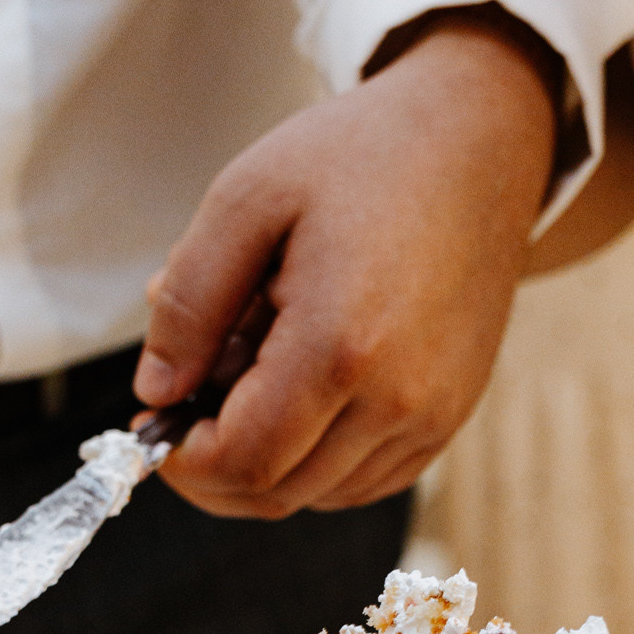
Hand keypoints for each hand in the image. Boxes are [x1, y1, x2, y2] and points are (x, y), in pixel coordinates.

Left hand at [132, 15, 557, 518]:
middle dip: (213, 465)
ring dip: (265, 461)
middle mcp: (399, 398)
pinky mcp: (452, 416)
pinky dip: (315, 460)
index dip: (181, 460)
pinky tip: (299, 394)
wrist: (480, 139)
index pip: (242, 461)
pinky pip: (365, 479)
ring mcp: (435, 415)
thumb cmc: (360, 157)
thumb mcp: (246, 199)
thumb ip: (189, 302)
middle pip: (277, 492)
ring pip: (318, 494)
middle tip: (188, 401)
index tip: (154, 423)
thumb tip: (157, 393)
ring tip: (253, 374)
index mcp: (341, 346)